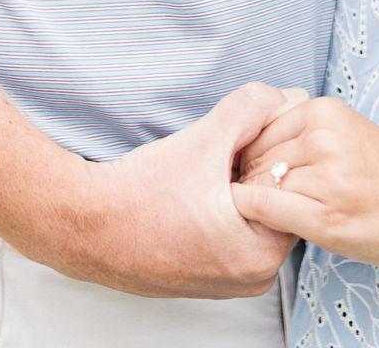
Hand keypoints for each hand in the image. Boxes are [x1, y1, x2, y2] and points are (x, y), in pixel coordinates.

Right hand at [51, 82, 308, 298]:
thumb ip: (254, 109)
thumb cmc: (141, 194)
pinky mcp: (204, 276)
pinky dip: (218, 206)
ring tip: (199, 174)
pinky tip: (190, 193)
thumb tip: (288, 96)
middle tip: (214, 157)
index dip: (267, 151)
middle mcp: (250, 280)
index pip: (293, 188)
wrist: (85, 225)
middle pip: (274, 202)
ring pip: (250, 213)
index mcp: (262, 255)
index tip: (233, 145)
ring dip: (234, 185)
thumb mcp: (207, 139)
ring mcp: (227, 283)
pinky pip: (229, 231)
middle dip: (252, 168)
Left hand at [228, 95, 378, 269]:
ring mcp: (325, 177)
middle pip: (254, 160)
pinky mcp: (327, 218)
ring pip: (257, 186)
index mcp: (324, 111)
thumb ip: (302, 132)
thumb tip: (246, 149)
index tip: (258, 178)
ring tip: (285, 217)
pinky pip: (265, 210)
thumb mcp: (344, 132)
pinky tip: (275, 229)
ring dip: (260, 206)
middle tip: (270, 203)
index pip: (257, 130)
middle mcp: (321, 137)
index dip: (250, 158)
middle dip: (252, 182)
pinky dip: (258, 218)